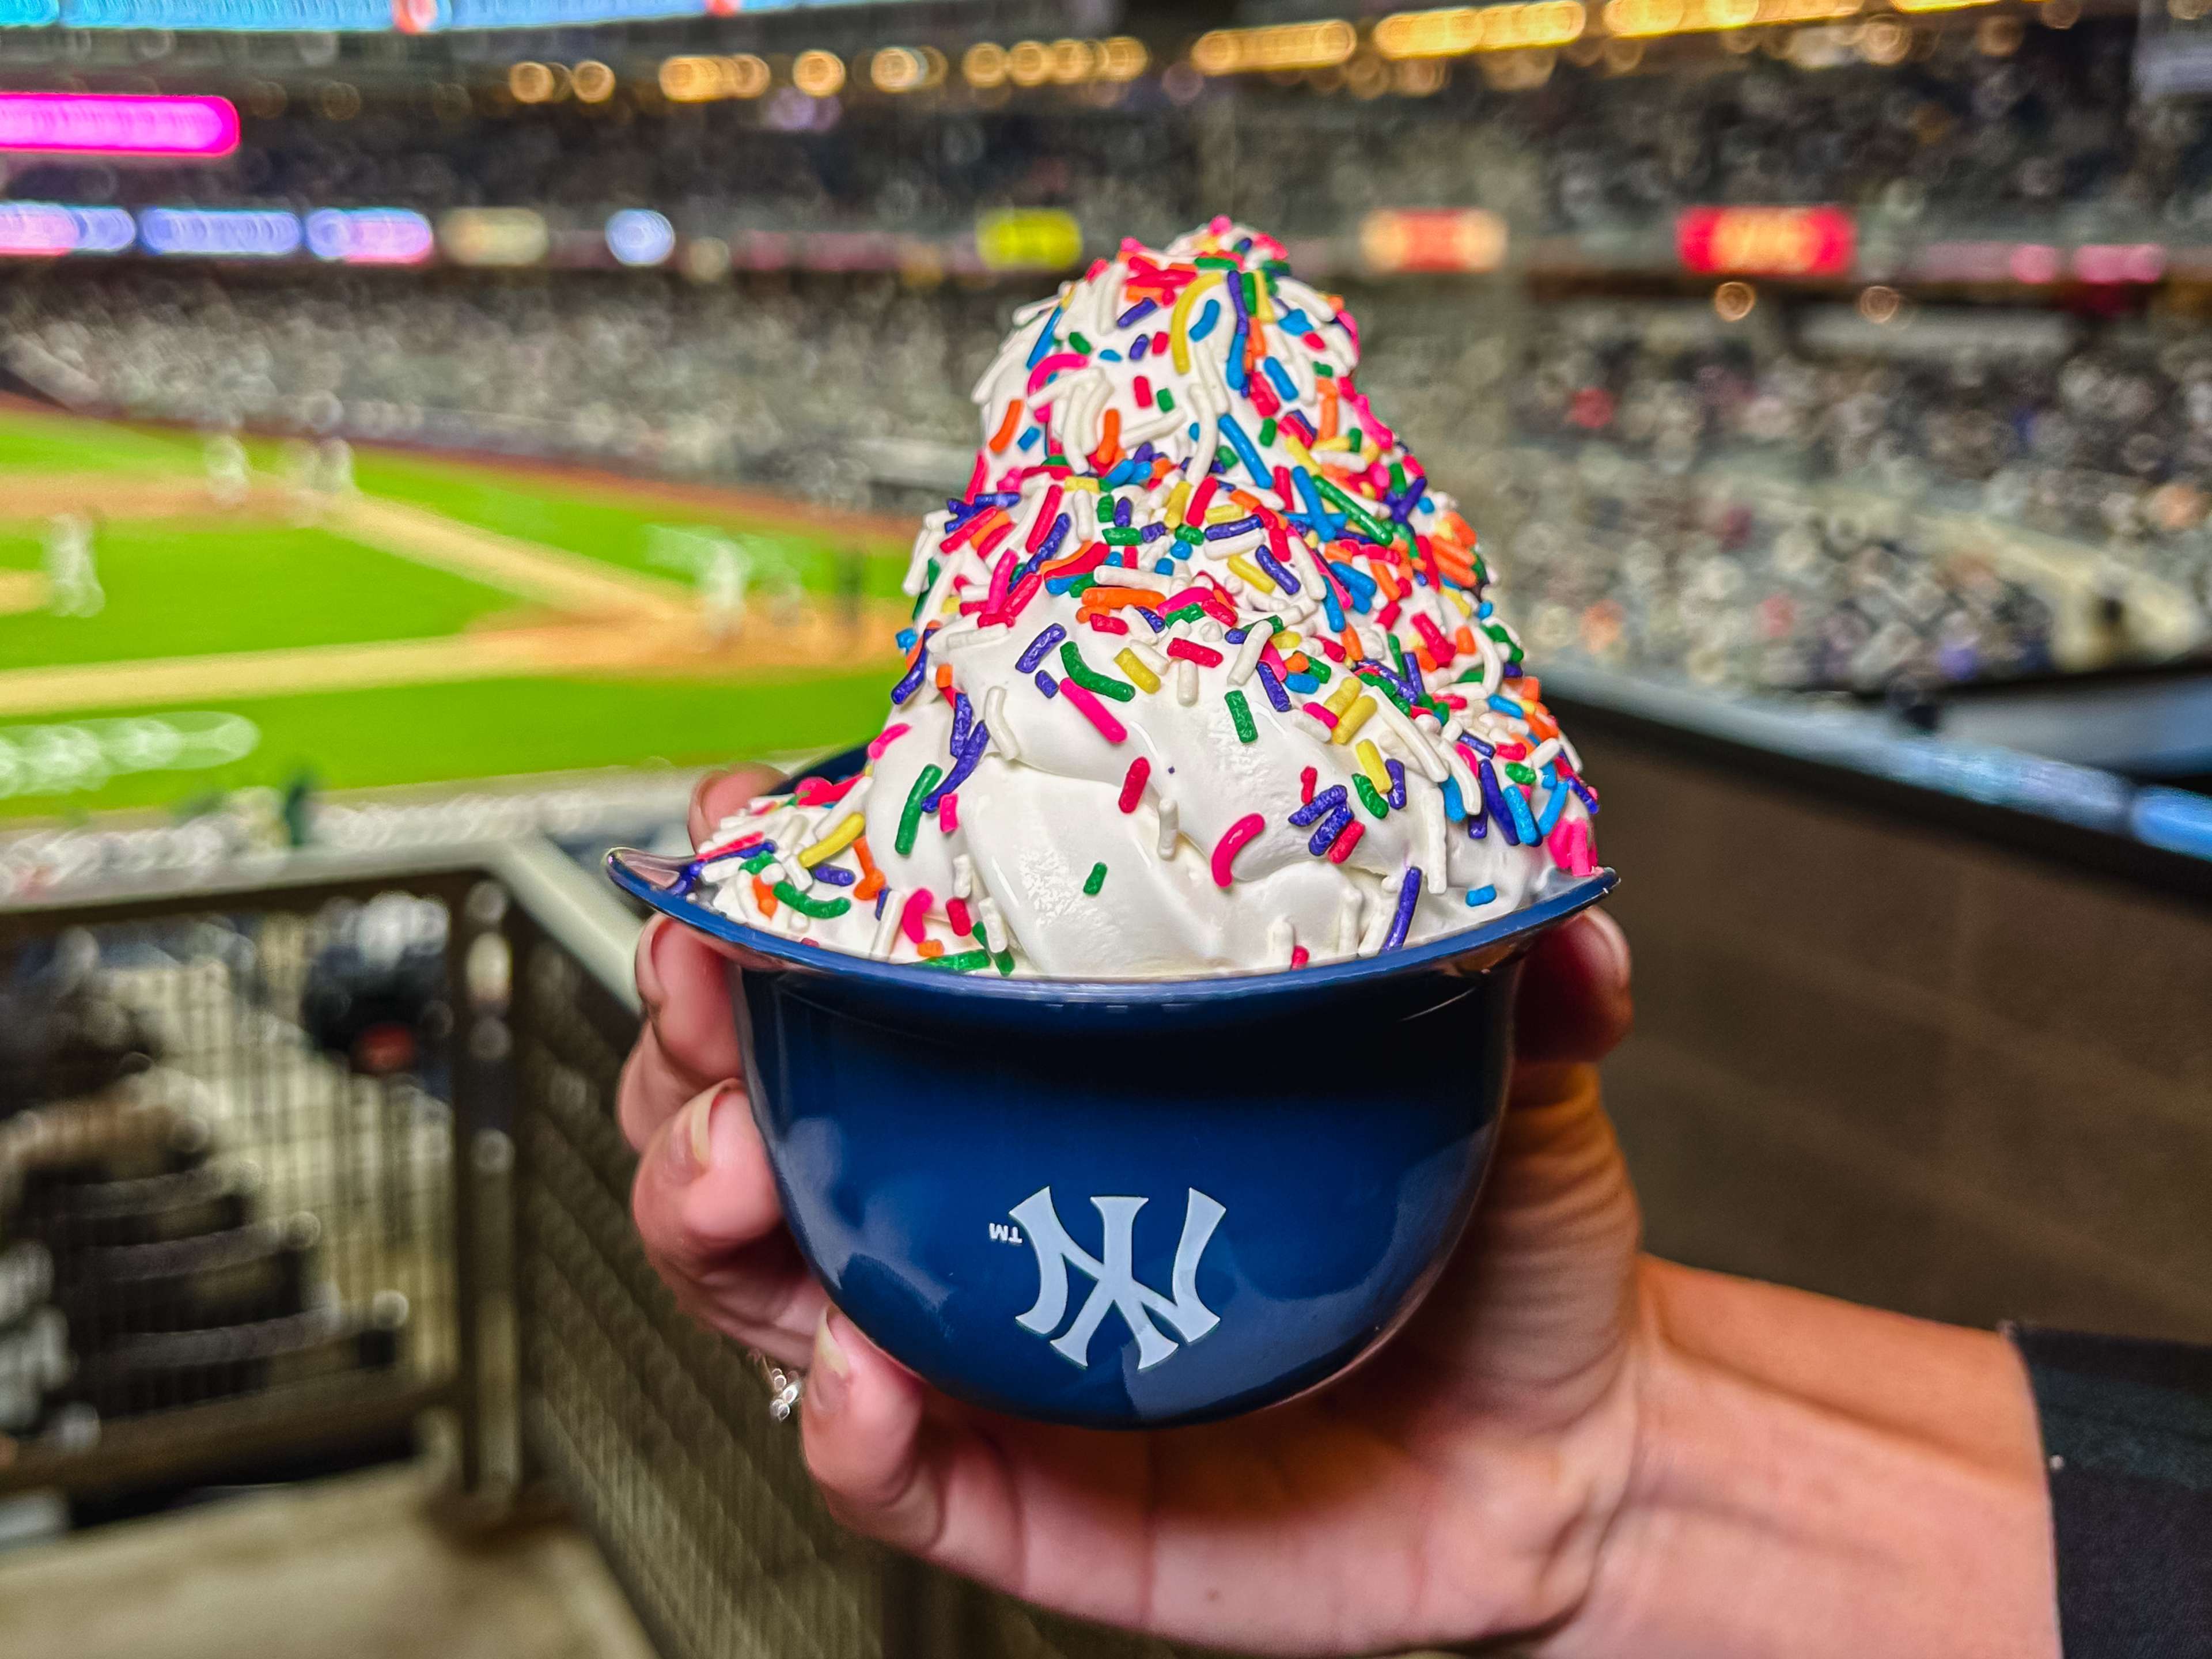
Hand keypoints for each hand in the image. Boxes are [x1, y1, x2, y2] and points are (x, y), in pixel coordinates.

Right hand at [623, 768, 1641, 1652]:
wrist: (1563, 1460)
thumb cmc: (1495, 1246)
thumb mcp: (1512, 1080)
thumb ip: (1523, 976)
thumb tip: (1558, 909)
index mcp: (1055, 1069)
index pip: (859, 963)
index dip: (768, 893)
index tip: (748, 828)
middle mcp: (980, 1195)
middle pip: (752, 1105)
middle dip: (687, 1038)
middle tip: (712, 990)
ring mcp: (982, 1342)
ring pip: (762, 1278)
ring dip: (705, 1208)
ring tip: (741, 1168)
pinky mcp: (1019, 1491)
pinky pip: (883, 1472)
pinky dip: (846, 1426)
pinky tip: (865, 1378)